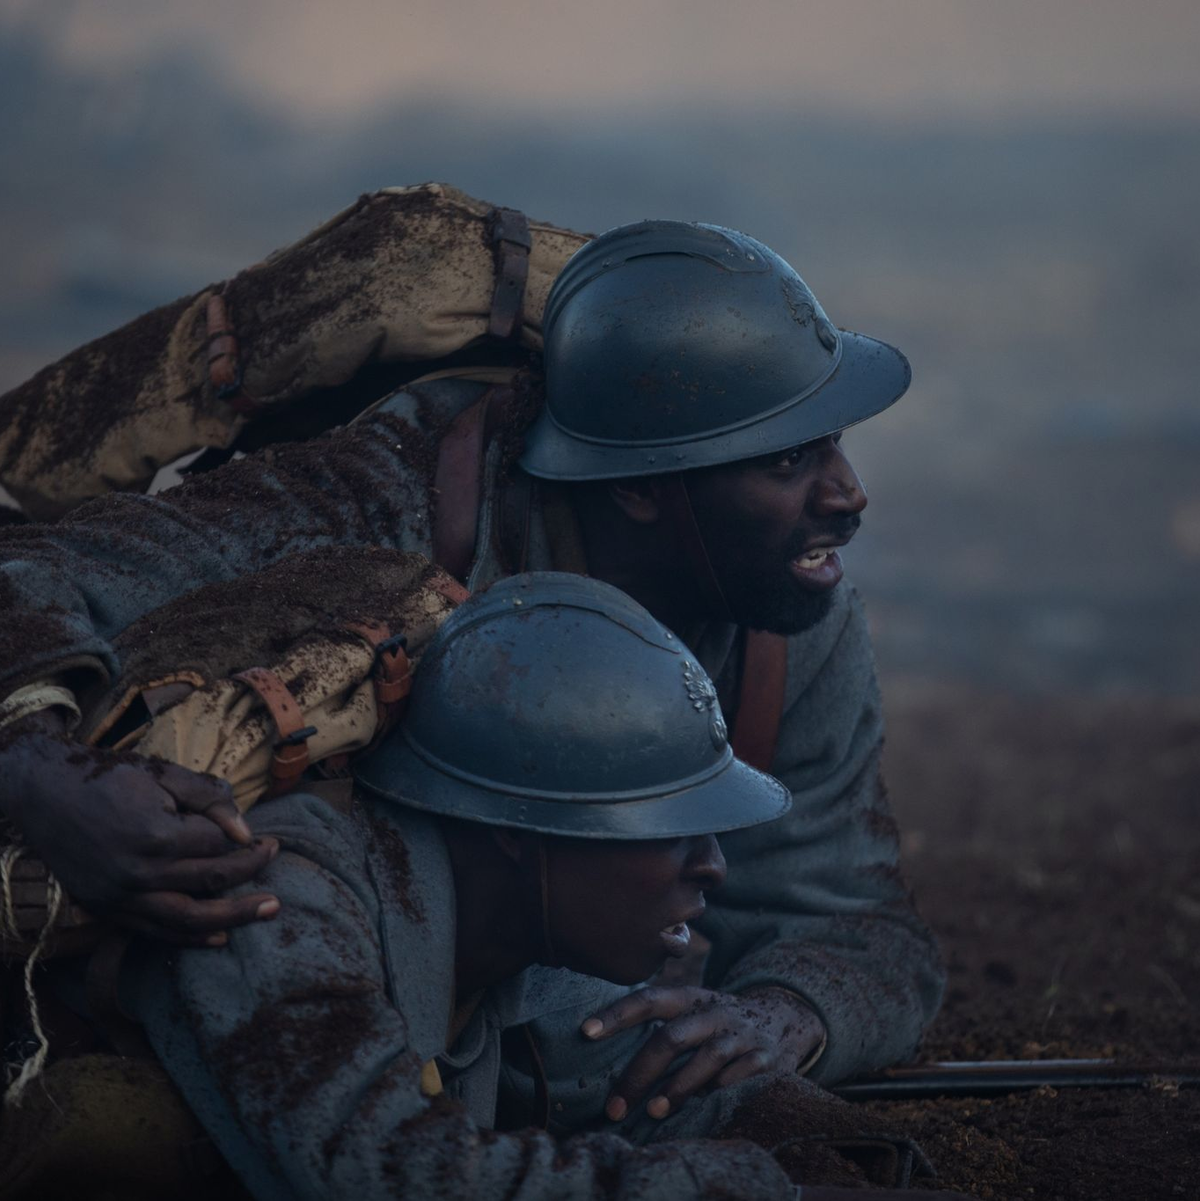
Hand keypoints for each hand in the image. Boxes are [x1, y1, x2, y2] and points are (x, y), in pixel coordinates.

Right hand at [0, 711, 279, 944]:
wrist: (44, 794)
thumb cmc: (109, 777)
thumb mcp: (162, 773)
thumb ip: (208, 798)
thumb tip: (246, 831)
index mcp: (155, 834)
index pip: (218, 844)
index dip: (246, 840)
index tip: (265, 836)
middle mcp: (139, 873)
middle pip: (211, 880)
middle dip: (250, 871)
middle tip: (275, 857)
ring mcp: (122, 897)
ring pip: (189, 918)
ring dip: (234, 916)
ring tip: (269, 910)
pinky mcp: (108, 910)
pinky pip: (157, 932)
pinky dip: (191, 938)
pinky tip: (222, 936)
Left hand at [581, 984, 824, 1121]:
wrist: (785, 1016)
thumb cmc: (719, 1023)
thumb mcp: (693, 1013)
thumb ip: (661, 1029)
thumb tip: (613, 1065)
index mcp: (690, 998)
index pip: (649, 999)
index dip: (617, 1014)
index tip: (585, 1032)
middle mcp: (714, 1012)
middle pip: (670, 1038)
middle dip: (638, 1074)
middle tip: (613, 1108)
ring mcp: (740, 1035)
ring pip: (704, 1060)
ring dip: (676, 1088)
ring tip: (652, 1111)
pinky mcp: (763, 1059)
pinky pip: (736, 1080)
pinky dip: (716, 1094)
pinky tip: (702, 1109)